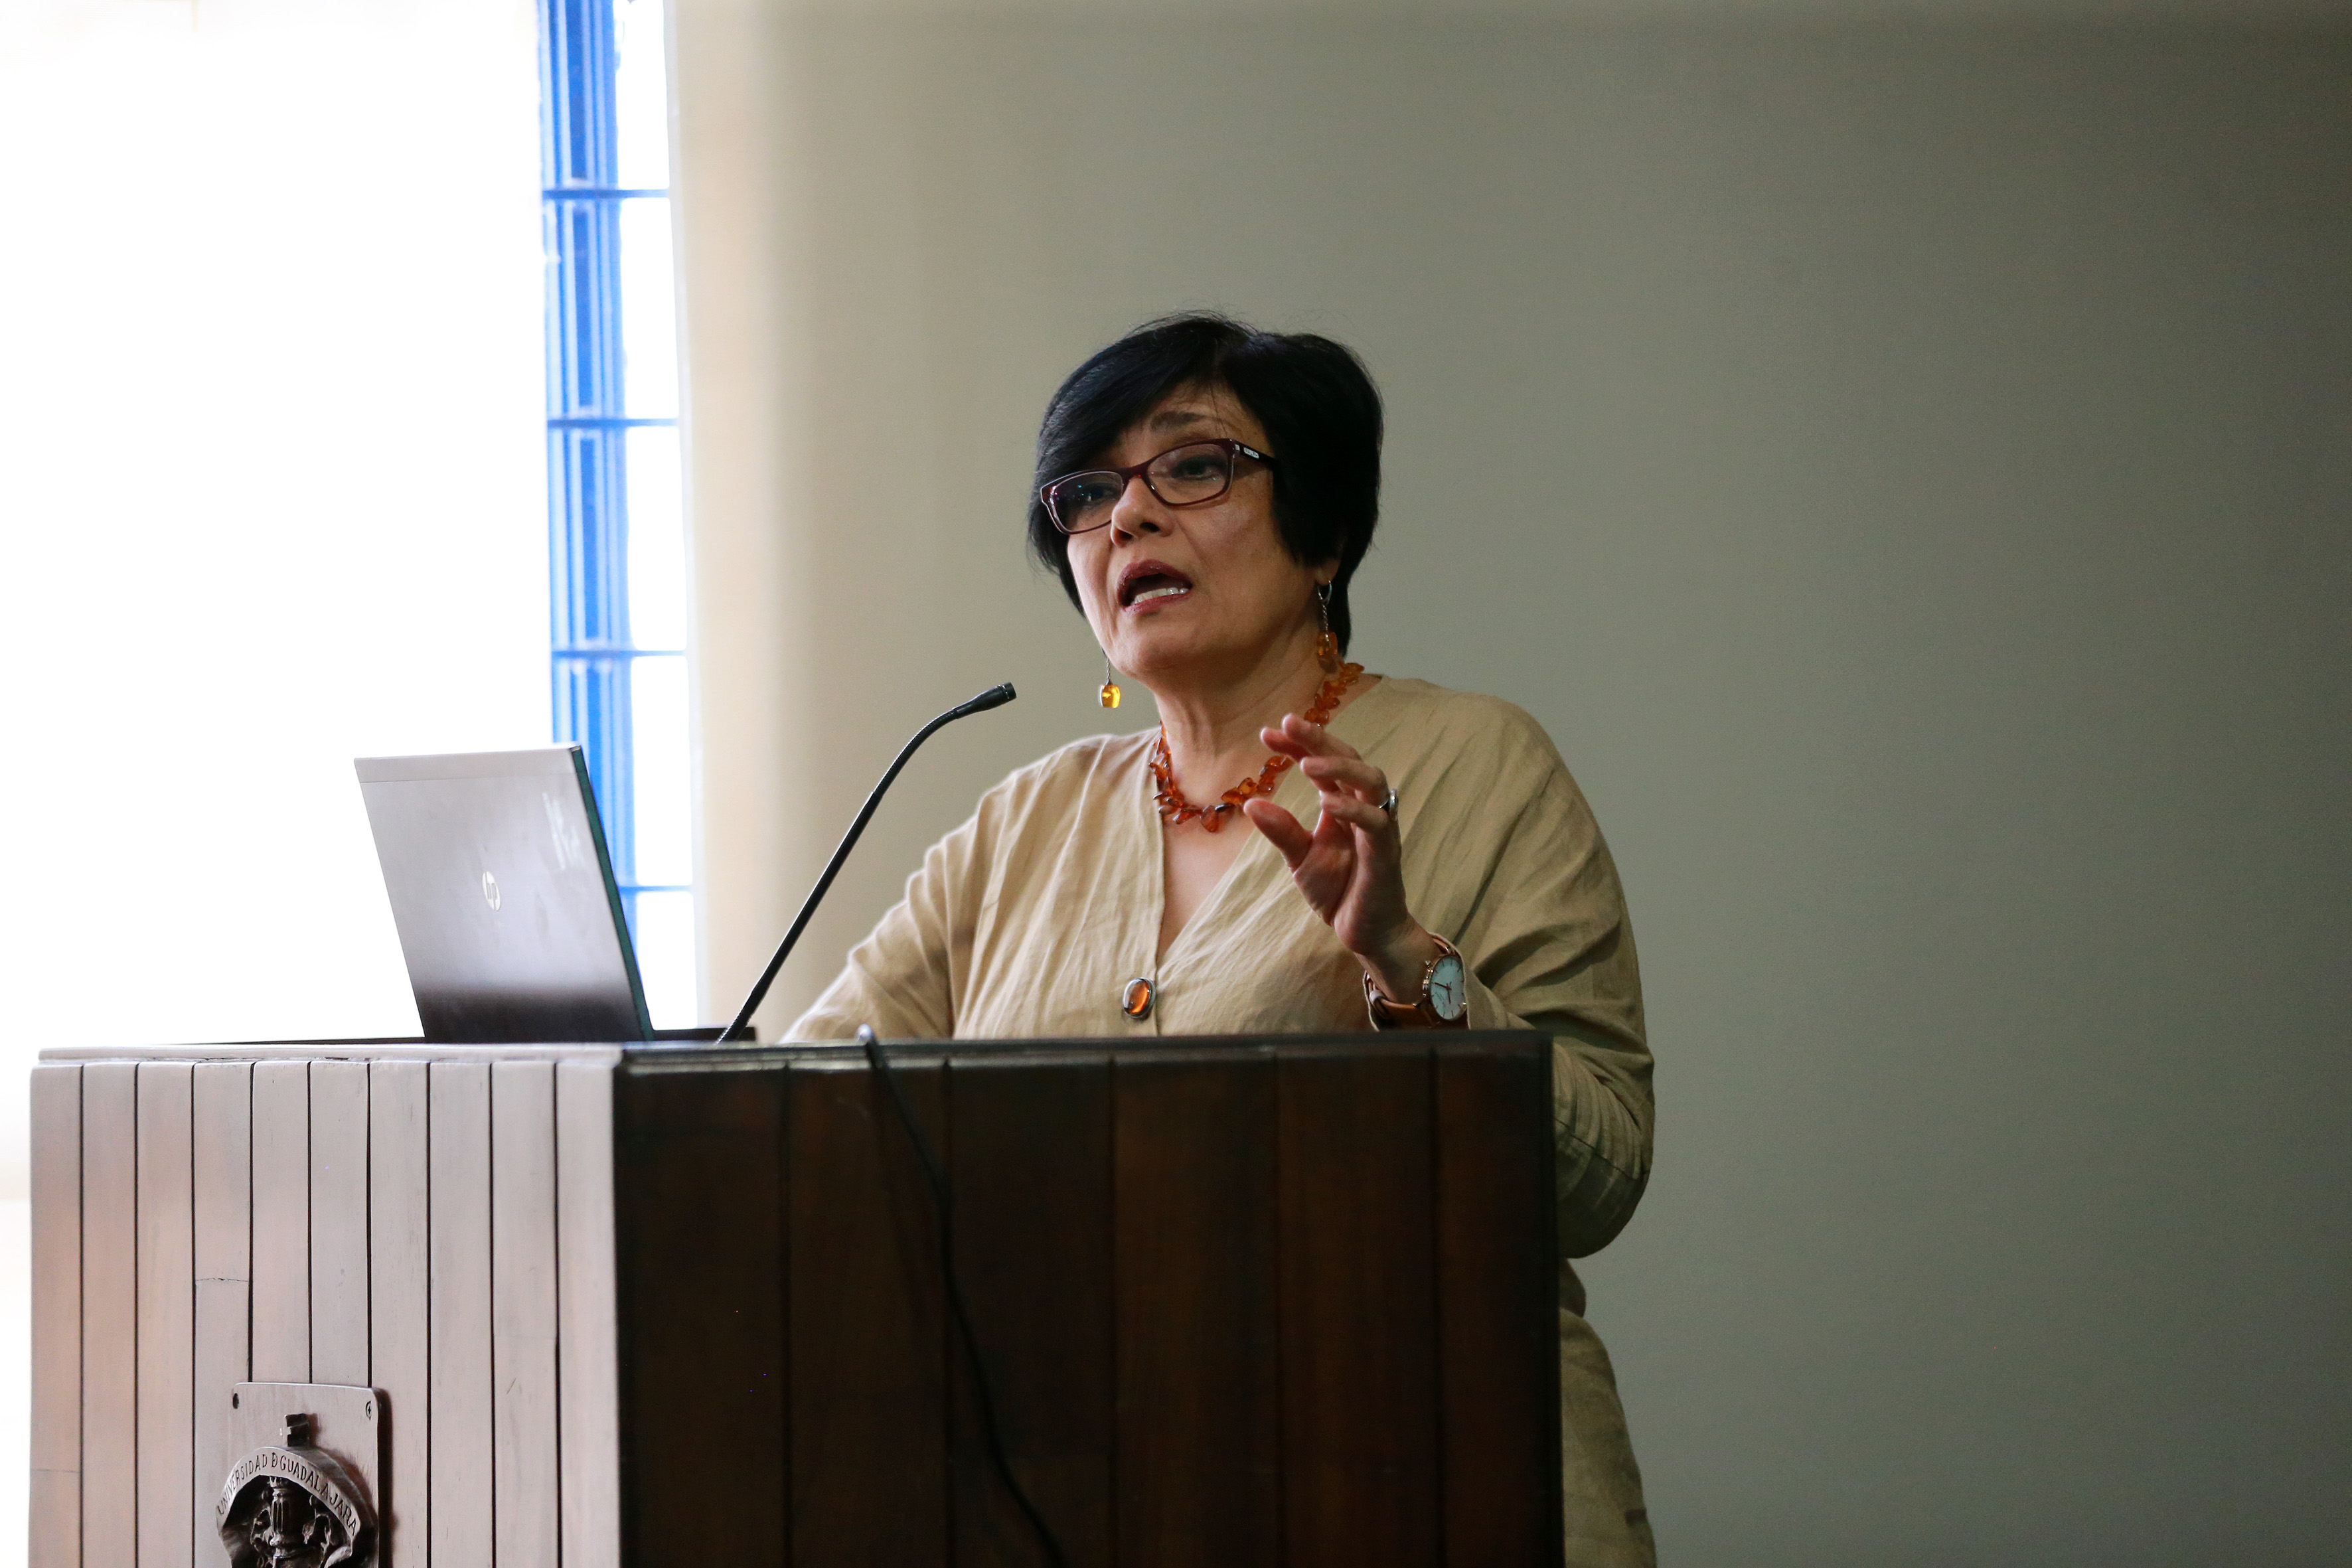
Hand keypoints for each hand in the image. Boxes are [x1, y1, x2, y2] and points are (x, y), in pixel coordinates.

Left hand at [1242, 713, 1441, 1002]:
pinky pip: (1376, 822)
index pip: (1324, 763)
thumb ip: (1282, 831)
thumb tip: (1251, 803)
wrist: (1368, 932)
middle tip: (1289, 722)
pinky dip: (1353, 809)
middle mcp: (1364, 808)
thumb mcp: (1301, 858)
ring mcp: (1378, 828)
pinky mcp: (1386, 852)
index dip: (1299, 744)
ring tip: (1307, 762)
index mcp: (1343, 805)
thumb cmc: (1341, 890)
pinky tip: (1326, 802)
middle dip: (1321, 738)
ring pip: (1372, 781)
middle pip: (1351, 758)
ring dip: (1340, 766)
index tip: (1268, 732)